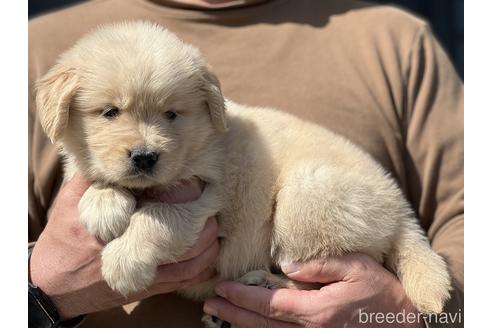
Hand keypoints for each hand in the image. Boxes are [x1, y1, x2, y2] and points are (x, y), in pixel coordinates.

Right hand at [30, 173, 218, 319]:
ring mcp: (144, 275)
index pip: (162, 205)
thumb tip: (115, 157)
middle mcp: (133, 251)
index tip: (198, 182)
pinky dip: (203, 266)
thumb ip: (93, 180)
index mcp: (115, 225)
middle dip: (203, 216)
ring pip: (192, 260)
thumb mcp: (71, 204)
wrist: (53, 287)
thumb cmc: (61, 243)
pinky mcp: (148, 288)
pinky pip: (186, 280)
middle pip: (185, 233)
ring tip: (213, 223)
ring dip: (208, 241)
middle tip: (211, 201)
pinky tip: (209, 252)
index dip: (186, 193)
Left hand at [204, 254, 425, 327]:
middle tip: (211, 302)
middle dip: (233, 312)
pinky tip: (250, 326)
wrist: (403, 324)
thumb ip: (320, 266)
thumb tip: (287, 264)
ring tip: (220, 315)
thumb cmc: (381, 292)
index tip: (223, 287)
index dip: (243, 296)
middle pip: (262, 323)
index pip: (270, 303)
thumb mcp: (355, 267)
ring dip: (242, 325)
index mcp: (318, 310)